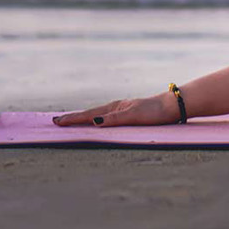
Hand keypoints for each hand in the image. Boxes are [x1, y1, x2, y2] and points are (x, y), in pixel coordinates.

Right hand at [52, 91, 179, 126]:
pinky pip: (105, 117)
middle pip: (89, 114)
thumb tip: (94, 122)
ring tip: (70, 122)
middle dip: (73, 118)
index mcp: (114, 108)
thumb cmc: (155, 112)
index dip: (72, 119)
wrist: (173, 106)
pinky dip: (94, 120)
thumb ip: (114, 119)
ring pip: (97, 115)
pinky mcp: (128, 114)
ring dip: (82, 119)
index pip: (89, 115)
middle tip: (55, 122)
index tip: (56, 122)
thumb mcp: (134, 116)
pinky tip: (95, 122)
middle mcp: (116, 108)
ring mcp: (121, 110)